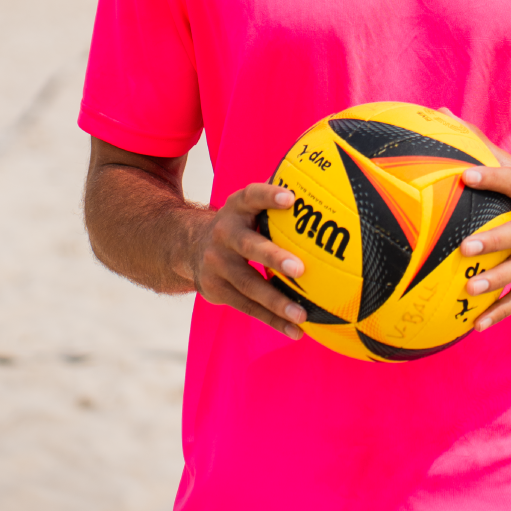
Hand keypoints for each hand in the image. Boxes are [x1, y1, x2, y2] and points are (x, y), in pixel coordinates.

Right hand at [189, 184, 308, 339]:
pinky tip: (295, 330)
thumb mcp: (246, 205)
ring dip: (276, 301)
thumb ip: (273, 198)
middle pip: (249, 246)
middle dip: (274, 258)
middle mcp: (224, 234)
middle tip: (300, 268)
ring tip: (302, 313)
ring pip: (248, 285)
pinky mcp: (217, 291)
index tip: (290, 198)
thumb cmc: (238, 224)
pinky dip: (272, 320)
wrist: (189, 248)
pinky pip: (248, 308)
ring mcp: (217, 265)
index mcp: (236, 208)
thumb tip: (321, 180)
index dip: (269, 196)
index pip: (252, 196)